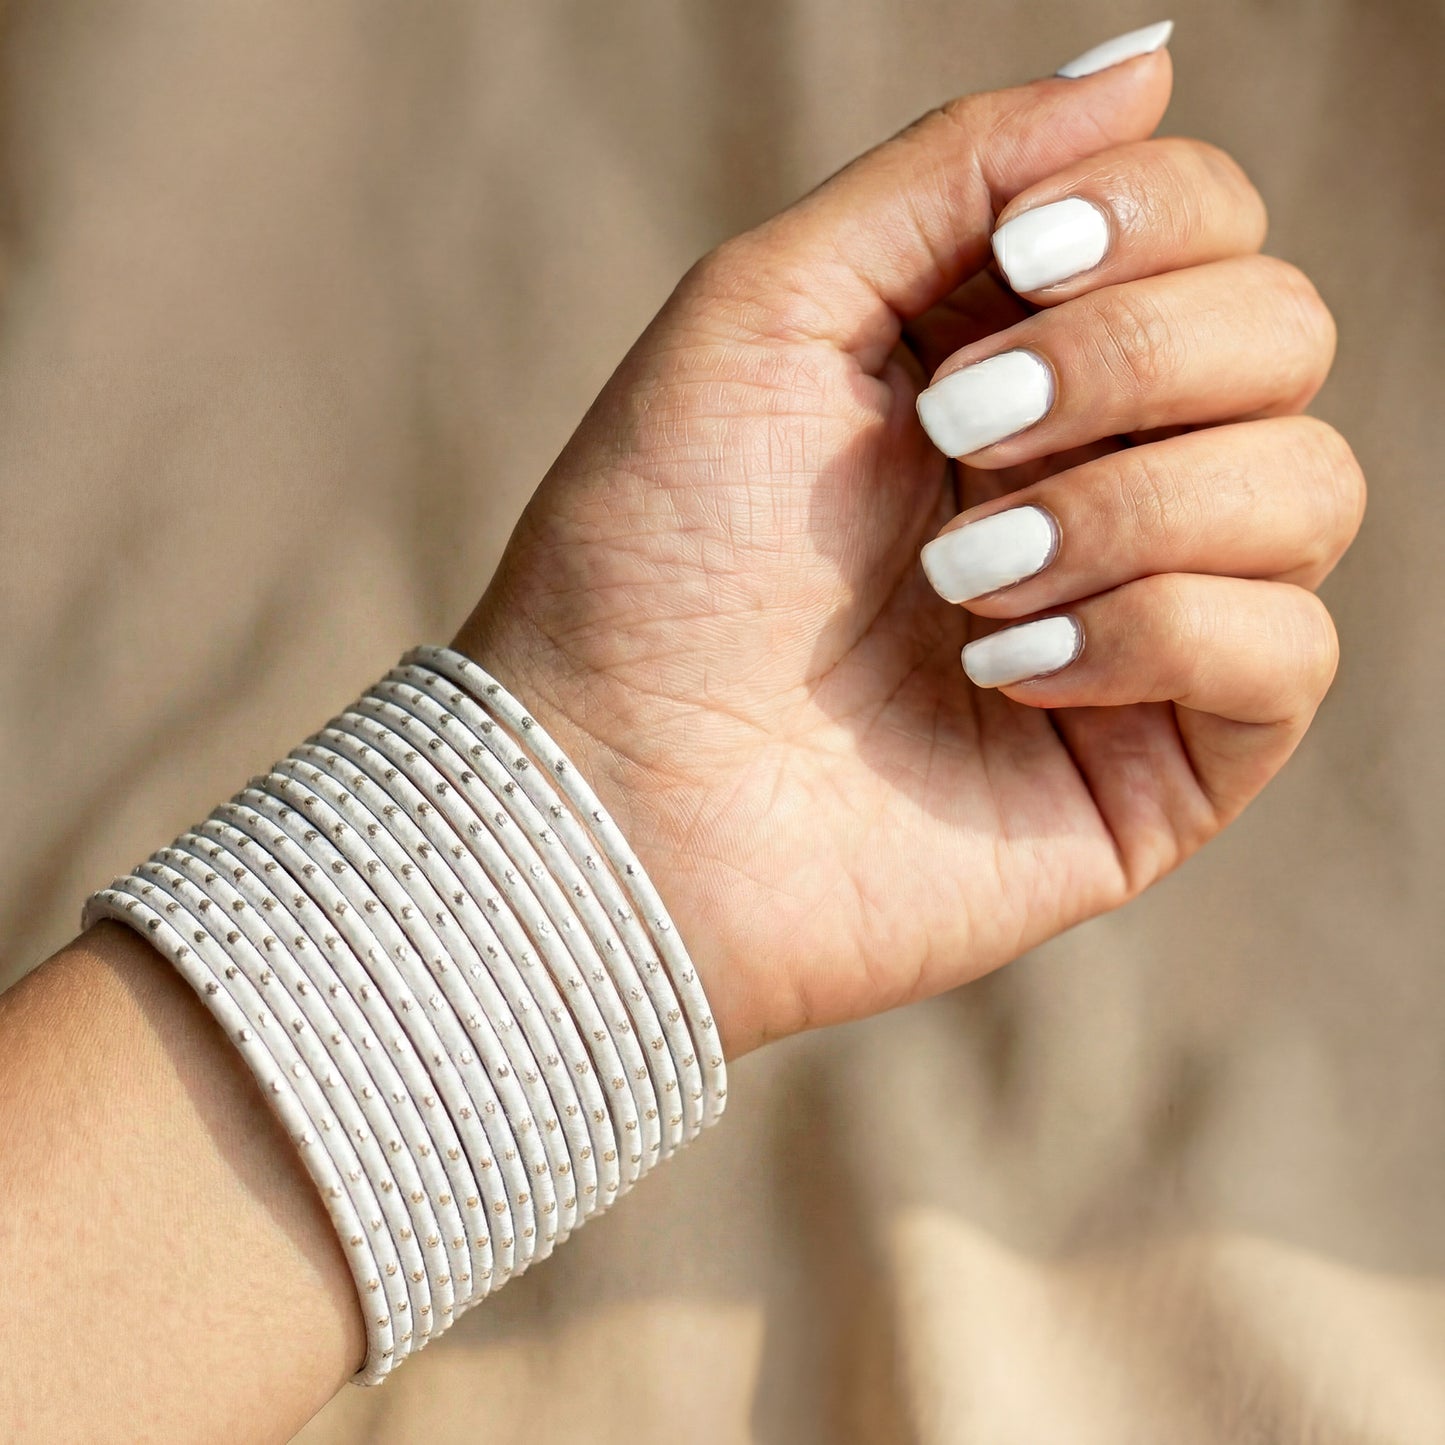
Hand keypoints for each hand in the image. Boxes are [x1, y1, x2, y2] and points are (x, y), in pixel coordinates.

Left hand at [455, 50, 1360, 1056]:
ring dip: (1124, 509)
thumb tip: (1151, 61)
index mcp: (1019, 360)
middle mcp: (1101, 478)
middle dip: (1126, 365)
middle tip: (957, 440)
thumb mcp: (773, 305)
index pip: (1211, 227)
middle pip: (1282, 336)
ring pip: (1310, 486)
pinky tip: (1002, 674)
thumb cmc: (659, 547)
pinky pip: (1287, 652)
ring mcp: (1142, 625)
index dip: (1147, 221)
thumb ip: (954, 172)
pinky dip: (1151, 633)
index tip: (1014, 269)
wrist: (618, 786)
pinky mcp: (1164, 764)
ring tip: (960, 581)